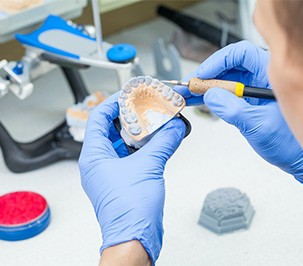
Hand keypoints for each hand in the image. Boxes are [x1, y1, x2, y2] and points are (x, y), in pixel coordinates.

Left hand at [78, 92, 185, 262]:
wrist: (135, 237)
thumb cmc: (129, 211)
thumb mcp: (148, 167)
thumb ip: (163, 142)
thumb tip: (175, 127)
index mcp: (94, 156)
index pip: (99, 118)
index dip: (113, 103)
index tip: (129, 95)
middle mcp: (99, 163)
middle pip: (110, 128)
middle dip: (129, 116)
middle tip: (145, 106)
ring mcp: (110, 171)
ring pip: (122, 142)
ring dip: (138, 132)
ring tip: (153, 121)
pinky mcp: (123, 179)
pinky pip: (131, 156)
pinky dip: (143, 147)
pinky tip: (157, 141)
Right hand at [182, 41, 302, 180]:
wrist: (293, 156)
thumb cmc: (289, 141)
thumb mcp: (259, 125)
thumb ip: (233, 110)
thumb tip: (211, 96)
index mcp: (270, 75)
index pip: (241, 54)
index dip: (219, 61)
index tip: (203, 75)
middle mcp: (259, 79)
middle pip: (227, 67)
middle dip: (205, 76)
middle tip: (187, 86)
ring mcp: (251, 90)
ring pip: (222, 80)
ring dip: (203, 87)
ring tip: (186, 94)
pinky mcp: (244, 101)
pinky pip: (223, 94)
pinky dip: (208, 97)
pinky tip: (196, 101)